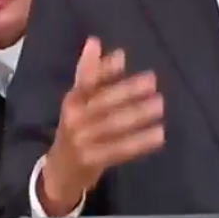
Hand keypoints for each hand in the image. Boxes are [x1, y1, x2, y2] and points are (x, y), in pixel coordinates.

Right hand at [40, 38, 164, 211]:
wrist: (60, 172)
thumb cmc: (76, 129)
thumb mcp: (79, 102)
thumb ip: (92, 75)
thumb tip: (104, 45)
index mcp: (72, 101)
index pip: (85, 82)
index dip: (102, 69)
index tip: (122, 57)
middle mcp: (74, 119)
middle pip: (103, 103)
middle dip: (127, 91)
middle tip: (152, 81)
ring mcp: (83, 141)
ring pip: (113, 126)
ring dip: (137, 115)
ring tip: (159, 105)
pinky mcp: (93, 161)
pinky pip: (120, 150)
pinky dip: (140, 142)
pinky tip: (159, 135)